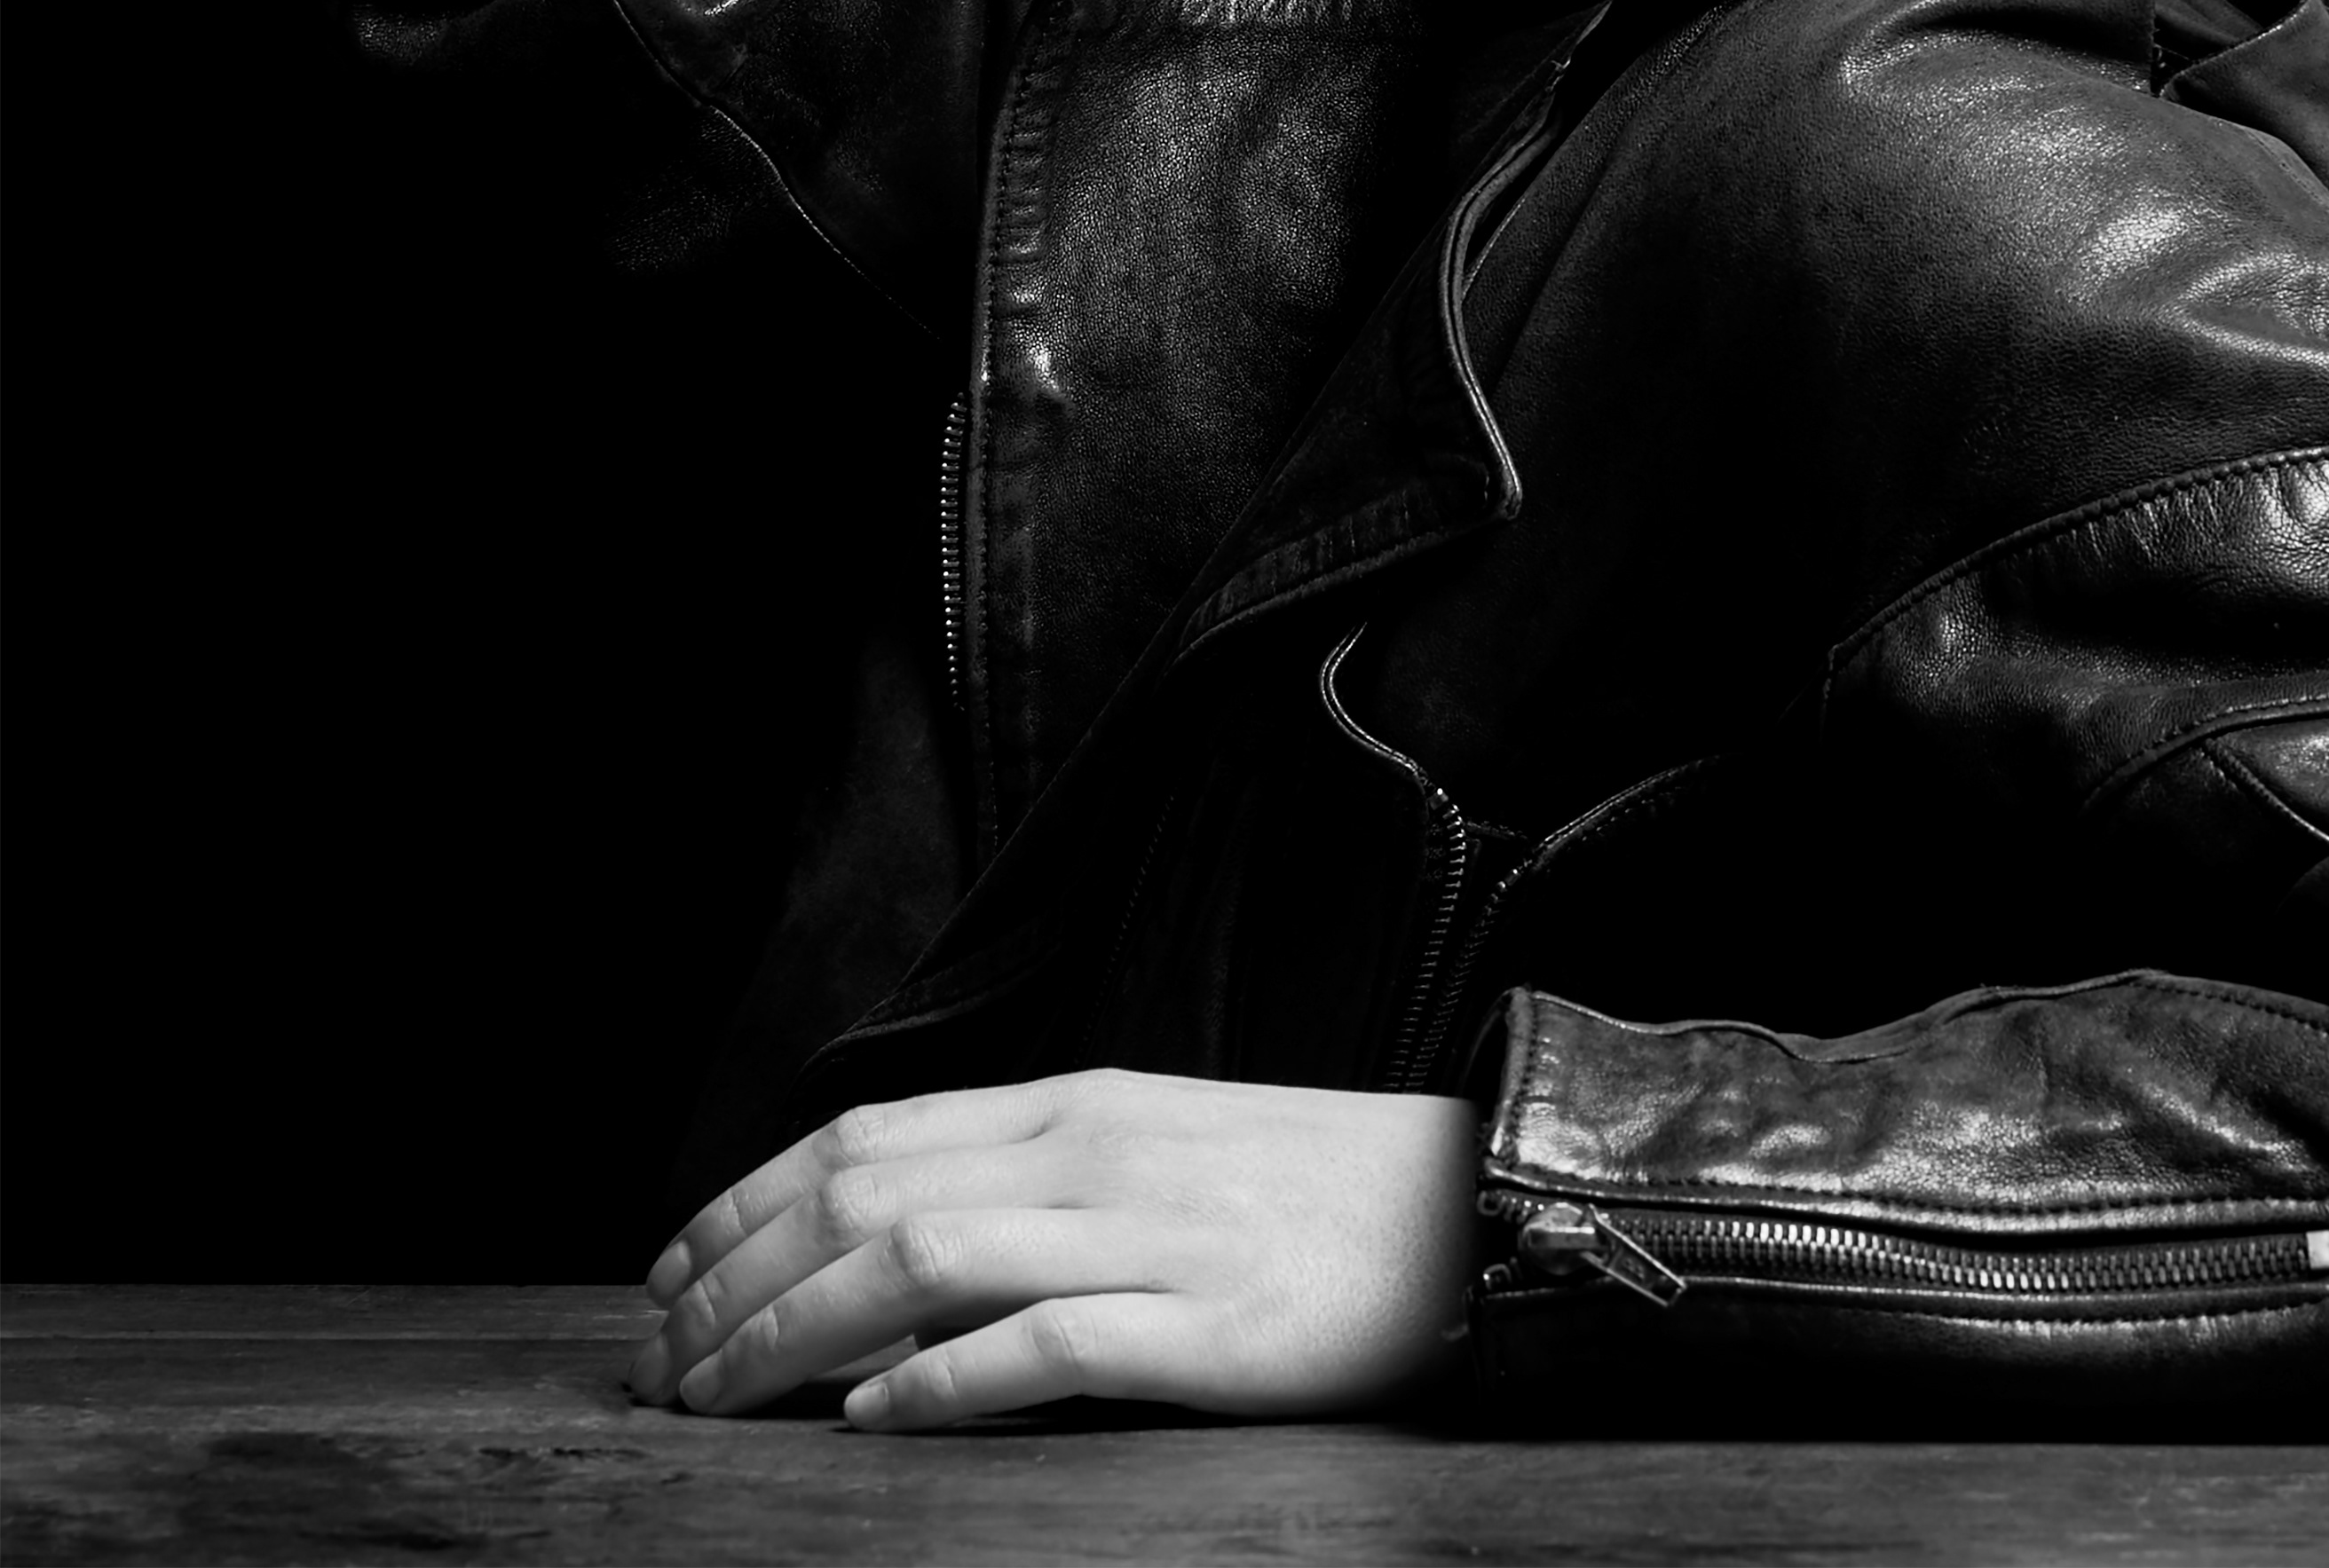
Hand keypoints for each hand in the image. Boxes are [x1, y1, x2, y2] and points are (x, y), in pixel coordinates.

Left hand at [627, 1070, 1480, 1425]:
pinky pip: (1045, 1343)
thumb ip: (1036, 1181)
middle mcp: (1096, 1152)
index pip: (866, 1134)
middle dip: (736, 1281)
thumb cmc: (1308, 1194)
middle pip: (866, 1193)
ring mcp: (1152, 1234)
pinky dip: (941, 1379)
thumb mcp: (1156, 1152)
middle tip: (661, 1363)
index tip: (667, 1276)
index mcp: (1080, 1105)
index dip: (745, 1203)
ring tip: (723, 1397)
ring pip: (924, 1256)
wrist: (1471, 1206)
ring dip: (796, 1332)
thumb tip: (888, 1245)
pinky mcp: (1209, 1324)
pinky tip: (873, 1418)